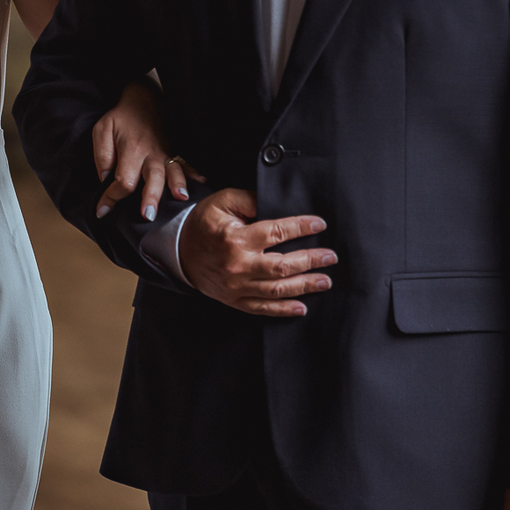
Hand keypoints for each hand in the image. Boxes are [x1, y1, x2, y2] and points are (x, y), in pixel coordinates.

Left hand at [93, 79, 204, 219]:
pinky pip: (186, 162)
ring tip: (181, 199)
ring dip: (176, 185)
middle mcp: (150, 154)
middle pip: (152, 178)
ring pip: (172, 171)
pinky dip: (194, 172)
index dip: (111, 198)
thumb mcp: (102, 130)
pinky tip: (201, 180)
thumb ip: (102, 155)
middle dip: (150, 197)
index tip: (102, 211)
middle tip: (148, 215)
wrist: (143, 99)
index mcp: (130, 150)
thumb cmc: (120, 118)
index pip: (122, 180)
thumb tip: (104, 179)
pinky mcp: (174, 151)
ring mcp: (165, 153)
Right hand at [178, 187, 334, 314]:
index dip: (301, 228)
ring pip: (277, 290)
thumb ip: (250, 199)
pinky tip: (302, 307)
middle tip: (330, 257)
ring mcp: (237, 287)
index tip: (320, 224)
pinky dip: (283, 310)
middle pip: (282, 266)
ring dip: (304, 286)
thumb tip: (276, 200)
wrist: (179, 251)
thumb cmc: (204, 223)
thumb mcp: (223, 202)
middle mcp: (238, 265)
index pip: (276, 232)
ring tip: (325, 281)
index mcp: (236, 238)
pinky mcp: (235, 301)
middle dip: (310, 260)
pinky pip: (262, 309)